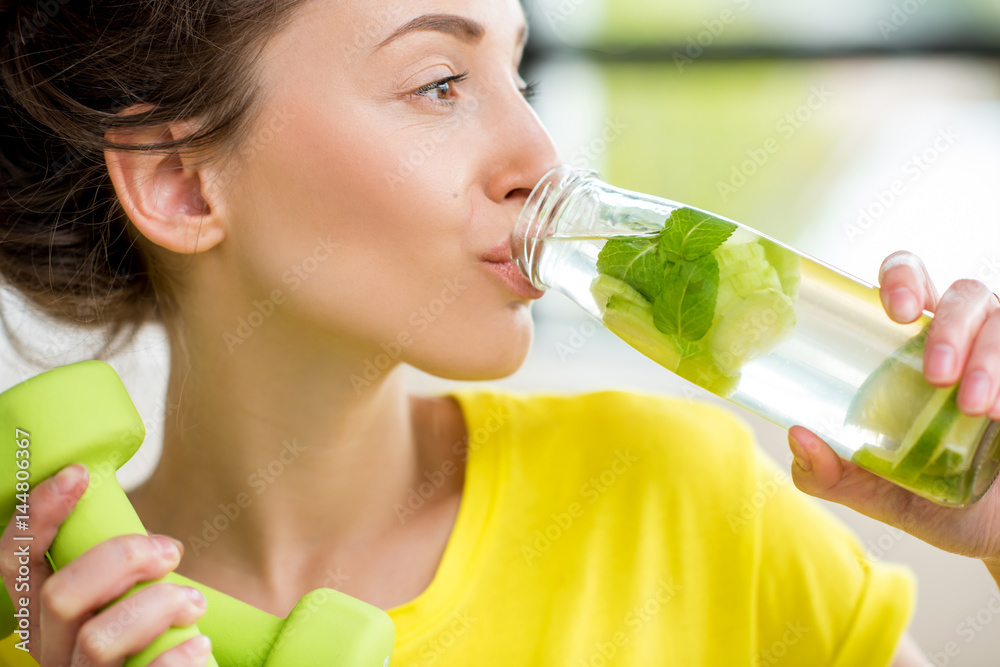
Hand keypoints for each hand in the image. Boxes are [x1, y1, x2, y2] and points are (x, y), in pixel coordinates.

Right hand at [0, 463, 212, 665]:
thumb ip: (118, 572)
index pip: (14, 563)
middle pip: (59, 598)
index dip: (36, 516)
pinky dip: (176, 658)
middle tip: (170, 552)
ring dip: (157, 606)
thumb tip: (156, 543)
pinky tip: (197, 644)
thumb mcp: (121, 600)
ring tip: (193, 603)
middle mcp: (50, 653)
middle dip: (120, 560)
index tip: (78, 474)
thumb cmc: (149, 641)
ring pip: (98, 640)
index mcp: (44, 619)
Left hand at [787, 251, 999, 566]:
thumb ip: (829, 471)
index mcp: (911, 347)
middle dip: (949, 327)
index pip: (908, 281)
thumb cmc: (931, 498)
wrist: (992, 533)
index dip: (903, 278)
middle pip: (962, 294)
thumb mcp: (874, 490)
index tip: (896, 309)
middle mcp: (963, 340)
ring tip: (972, 407)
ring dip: (987, 359)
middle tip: (936, 375)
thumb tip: (797, 436)